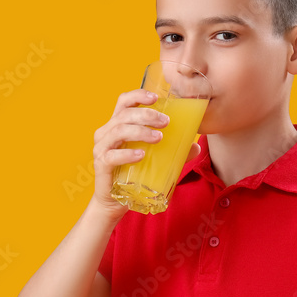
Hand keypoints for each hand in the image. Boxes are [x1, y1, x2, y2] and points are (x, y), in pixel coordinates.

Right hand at [90, 89, 200, 220]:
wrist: (114, 202)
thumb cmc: (132, 174)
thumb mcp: (154, 158)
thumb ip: (173, 151)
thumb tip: (195, 145)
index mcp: (117, 124)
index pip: (123, 101)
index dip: (138, 95)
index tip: (156, 97)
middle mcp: (106, 132)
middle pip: (124, 114)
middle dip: (147, 114)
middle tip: (166, 122)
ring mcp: (101, 148)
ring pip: (119, 131)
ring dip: (141, 131)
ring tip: (159, 137)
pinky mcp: (101, 164)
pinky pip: (112, 155)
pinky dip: (128, 153)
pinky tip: (141, 155)